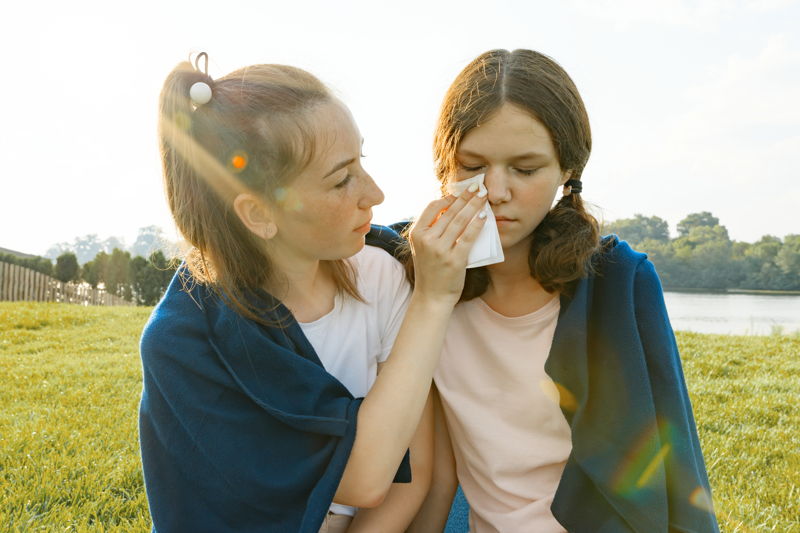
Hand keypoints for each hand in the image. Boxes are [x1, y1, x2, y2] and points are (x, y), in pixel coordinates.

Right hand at [408, 186, 486, 303]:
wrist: (432, 296)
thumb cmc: (430, 271)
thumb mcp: (422, 247)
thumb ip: (431, 229)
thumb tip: (450, 208)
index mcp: (417, 234)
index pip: (432, 207)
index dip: (448, 197)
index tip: (460, 192)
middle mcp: (427, 240)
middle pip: (449, 212)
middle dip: (465, 197)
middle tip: (477, 187)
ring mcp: (440, 250)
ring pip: (460, 221)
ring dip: (473, 206)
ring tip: (483, 197)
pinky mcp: (454, 260)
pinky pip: (468, 237)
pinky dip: (477, 224)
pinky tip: (484, 216)